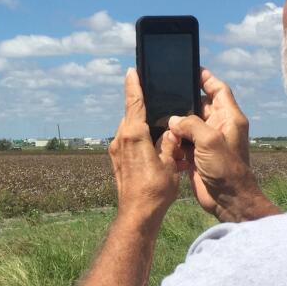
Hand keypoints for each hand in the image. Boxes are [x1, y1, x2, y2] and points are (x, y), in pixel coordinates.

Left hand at [108, 68, 180, 228]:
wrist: (137, 214)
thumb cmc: (154, 190)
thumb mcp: (168, 163)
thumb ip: (168, 143)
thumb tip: (170, 131)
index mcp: (133, 135)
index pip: (134, 103)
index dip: (134, 86)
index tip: (132, 71)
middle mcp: (121, 139)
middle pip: (131, 115)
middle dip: (140, 105)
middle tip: (152, 94)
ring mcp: (116, 150)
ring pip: (129, 129)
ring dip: (140, 124)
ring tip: (156, 122)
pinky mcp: (117, 160)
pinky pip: (128, 141)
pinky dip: (138, 137)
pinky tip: (151, 142)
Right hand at [168, 68, 279, 223]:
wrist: (228, 201)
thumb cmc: (226, 170)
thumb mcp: (210, 141)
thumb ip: (191, 124)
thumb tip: (173, 120)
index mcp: (230, 118)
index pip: (218, 89)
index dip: (206, 78)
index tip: (191, 69)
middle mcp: (220, 127)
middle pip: (200, 105)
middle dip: (183, 101)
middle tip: (164, 93)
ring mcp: (208, 142)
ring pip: (188, 124)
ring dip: (176, 123)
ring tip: (159, 116)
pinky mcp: (198, 156)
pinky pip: (183, 142)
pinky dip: (174, 141)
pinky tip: (163, 139)